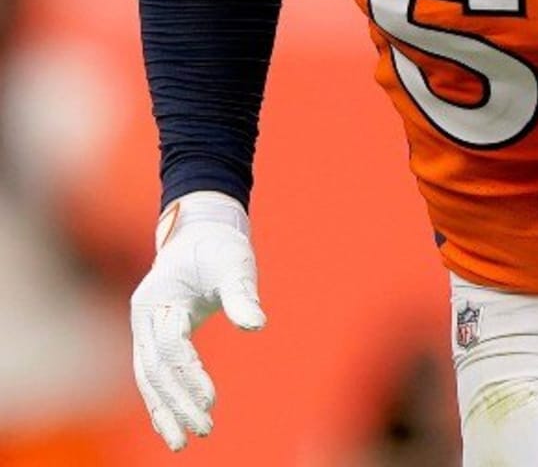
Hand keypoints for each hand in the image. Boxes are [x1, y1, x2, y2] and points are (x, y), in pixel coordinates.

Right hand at [130, 191, 265, 450]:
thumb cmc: (219, 247)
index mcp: (158, 298)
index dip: (190, 375)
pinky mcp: (153, 338)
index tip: (212, 400)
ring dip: (164, 411)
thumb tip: (256, 324)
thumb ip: (241, 294)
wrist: (200, 232)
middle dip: (177, 401)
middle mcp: (144, 318)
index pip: (171, 346)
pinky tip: (173, 426)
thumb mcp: (234, 263)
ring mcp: (144, 330)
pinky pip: (152, 375)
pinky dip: (161, 401)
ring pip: (148, 379)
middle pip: (155, 369)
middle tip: (204, 429)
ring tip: (181, 444)